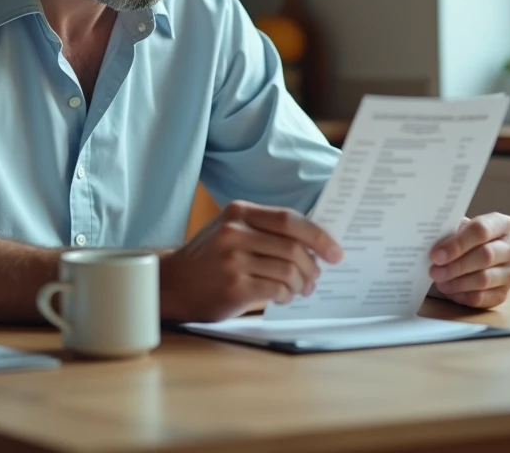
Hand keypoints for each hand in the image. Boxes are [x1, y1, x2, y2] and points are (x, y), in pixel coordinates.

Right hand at [160, 200, 341, 322]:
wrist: (174, 282)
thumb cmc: (210, 257)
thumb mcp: (231, 230)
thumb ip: (265, 229)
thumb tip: (314, 243)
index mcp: (238, 212)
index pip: (289, 219)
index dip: (318, 236)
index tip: (335, 252)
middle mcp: (235, 233)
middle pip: (293, 247)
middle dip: (312, 266)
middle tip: (315, 277)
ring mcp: (233, 260)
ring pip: (288, 271)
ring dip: (301, 284)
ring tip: (299, 289)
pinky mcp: (234, 286)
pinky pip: (276, 290)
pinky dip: (286, 295)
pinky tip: (282, 296)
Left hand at [429, 213, 509, 308]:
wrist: (472, 257)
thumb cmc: (463, 240)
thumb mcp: (458, 229)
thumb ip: (450, 232)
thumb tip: (432, 240)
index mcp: (503, 225)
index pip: (481, 230)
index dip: (457, 243)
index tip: (436, 255)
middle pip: (485, 255)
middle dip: (456, 265)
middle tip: (434, 271)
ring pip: (484, 279)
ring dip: (457, 282)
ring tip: (439, 281)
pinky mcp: (505, 293)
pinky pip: (483, 298)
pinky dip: (463, 295)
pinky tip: (450, 291)